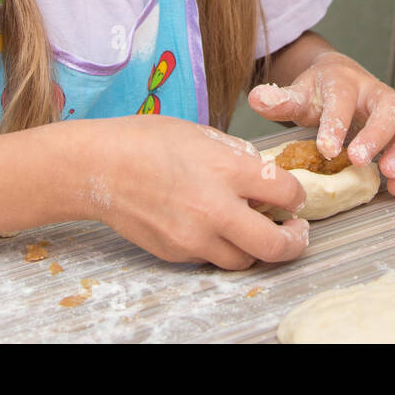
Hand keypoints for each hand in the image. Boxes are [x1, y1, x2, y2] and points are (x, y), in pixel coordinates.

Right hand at [86, 116, 308, 269]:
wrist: (97, 167)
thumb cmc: (146, 141)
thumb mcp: (201, 133)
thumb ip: (237, 155)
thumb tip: (263, 173)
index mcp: (228, 169)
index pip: (286, 193)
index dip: (297, 195)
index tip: (294, 197)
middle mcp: (215, 208)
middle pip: (275, 244)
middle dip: (295, 241)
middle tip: (297, 232)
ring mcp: (194, 237)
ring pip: (244, 260)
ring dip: (257, 249)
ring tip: (255, 232)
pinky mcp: (176, 253)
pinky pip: (210, 258)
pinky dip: (220, 247)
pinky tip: (214, 228)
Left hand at [247, 51, 394, 196]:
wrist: (342, 81)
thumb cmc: (320, 93)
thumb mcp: (298, 94)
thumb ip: (279, 100)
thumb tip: (257, 99)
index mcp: (346, 83)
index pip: (344, 98)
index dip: (337, 122)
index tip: (327, 148)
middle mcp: (378, 93)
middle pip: (392, 106)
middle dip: (380, 135)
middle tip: (360, 161)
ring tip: (389, 178)